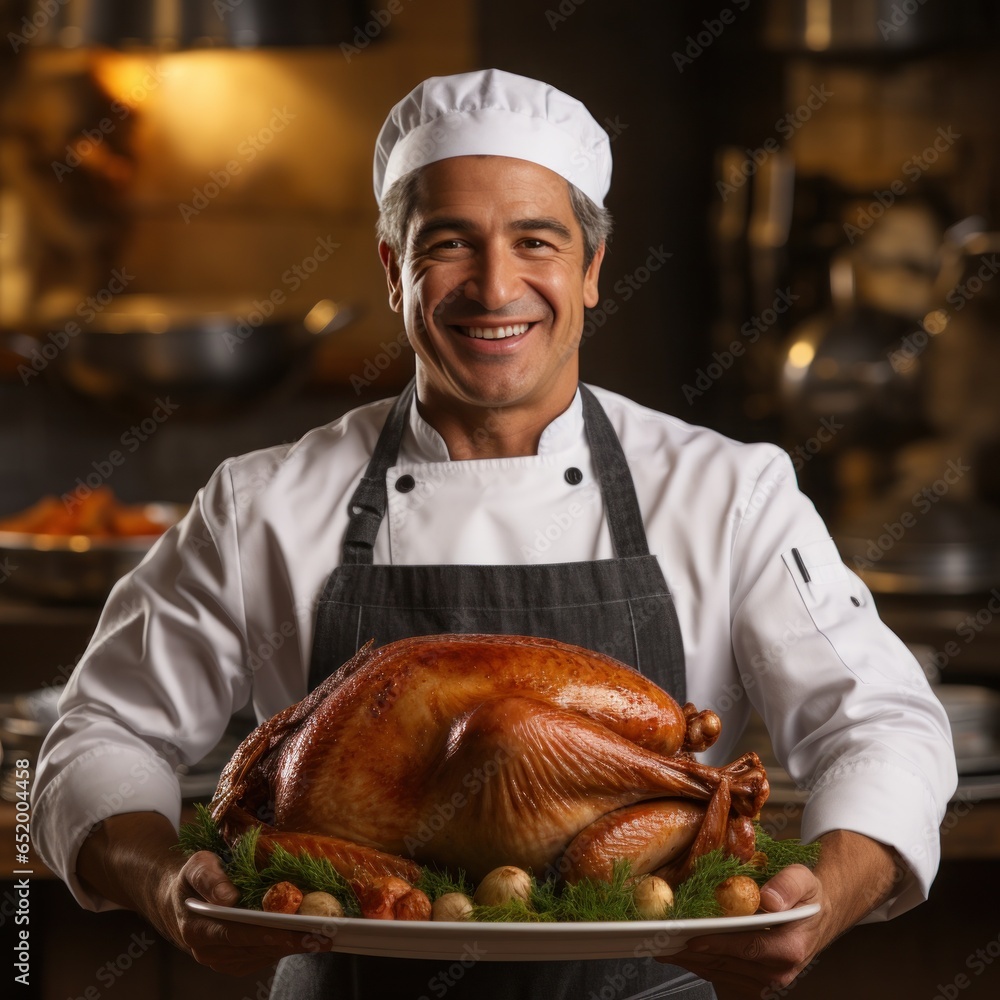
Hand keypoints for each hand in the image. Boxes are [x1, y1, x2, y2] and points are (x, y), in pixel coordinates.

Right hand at [153, 849, 334, 975]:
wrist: (178, 902)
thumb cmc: (191, 879)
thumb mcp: (196, 866)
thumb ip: (209, 878)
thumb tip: (229, 897)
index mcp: (197, 928)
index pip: (237, 934)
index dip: (268, 933)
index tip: (297, 930)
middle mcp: (208, 951)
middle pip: (255, 949)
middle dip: (291, 942)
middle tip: (325, 936)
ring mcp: (221, 960)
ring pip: (262, 956)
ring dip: (293, 947)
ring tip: (324, 936)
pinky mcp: (233, 961)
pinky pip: (261, 957)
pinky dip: (284, 947)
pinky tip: (306, 937)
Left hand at [662, 830, 901, 996]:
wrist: (819, 915)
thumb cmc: (807, 895)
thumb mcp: (802, 879)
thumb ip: (787, 886)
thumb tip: (769, 898)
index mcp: (789, 948)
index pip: (746, 949)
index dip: (716, 944)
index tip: (690, 939)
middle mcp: (778, 972)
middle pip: (727, 963)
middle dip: (692, 952)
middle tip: (661, 940)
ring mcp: (767, 982)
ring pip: (721, 972)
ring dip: (691, 962)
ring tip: (663, 947)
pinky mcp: (757, 984)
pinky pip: (723, 977)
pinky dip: (701, 966)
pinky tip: (681, 955)